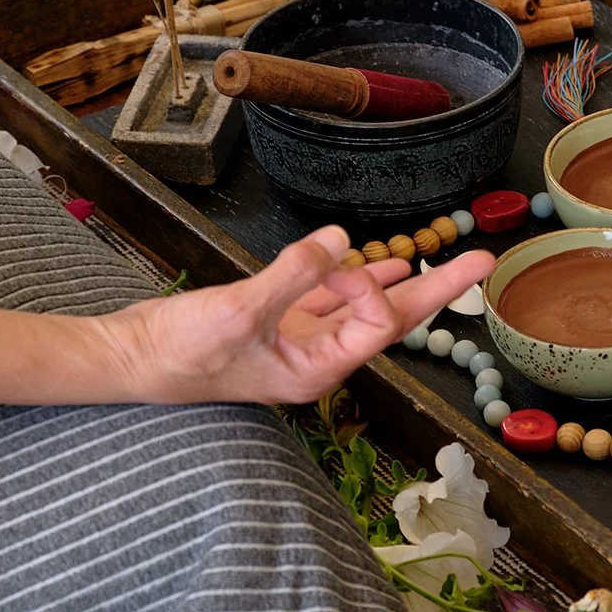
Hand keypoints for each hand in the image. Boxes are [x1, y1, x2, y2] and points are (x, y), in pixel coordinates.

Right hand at [105, 224, 494, 406]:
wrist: (128, 359)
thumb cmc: (180, 352)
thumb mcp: (240, 311)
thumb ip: (294, 275)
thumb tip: (340, 242)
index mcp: (316, 369)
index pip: (376, 326)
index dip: (377, 288)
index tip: (360, 259)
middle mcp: (314, 359)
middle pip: (388, 320)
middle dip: (436, 290)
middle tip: (482, 262)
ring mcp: (295, 341)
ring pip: (358, 307)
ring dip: (395, 281)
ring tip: (438, 259)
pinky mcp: (273, 323)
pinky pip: (325, 299)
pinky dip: (348, 276)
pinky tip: (366, 259)